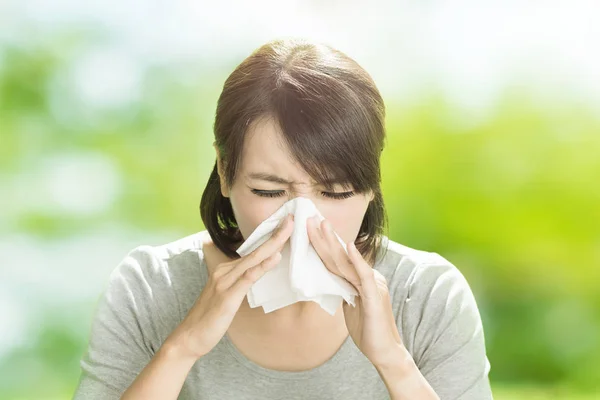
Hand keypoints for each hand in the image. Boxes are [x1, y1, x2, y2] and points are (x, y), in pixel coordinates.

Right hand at [167, 213, 294, 359]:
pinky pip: (248, 278)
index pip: (252, 251)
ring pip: (253, 259)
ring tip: (287, 230)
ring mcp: (225, 282)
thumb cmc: (210, 318)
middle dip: (275, 234)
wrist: (189, 337)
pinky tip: (275, 258)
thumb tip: (257, 276)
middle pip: (255, 250)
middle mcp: (225, 271)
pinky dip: (263, 266)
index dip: (270, 238)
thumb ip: (240, 284)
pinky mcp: (227, 296)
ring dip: (272, 244)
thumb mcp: (227, 296)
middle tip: (291, 219)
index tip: (285, 225)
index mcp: (226, 270)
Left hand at [306, 216, 407, 368]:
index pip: (337, 260)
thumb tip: (328, 281)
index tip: (310, 229)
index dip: (323, 244)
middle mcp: (367, 278)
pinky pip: (364, 275)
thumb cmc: (368, 330)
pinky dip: (356, 260)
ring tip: (322, 225)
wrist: (385, 352)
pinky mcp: (374, 296)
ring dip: (334, 242)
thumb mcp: (350, 306)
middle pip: (340, 256)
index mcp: (361, 280)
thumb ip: (343, 290)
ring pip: (348, 262)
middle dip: (324, 237)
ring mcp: (372, 285)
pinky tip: (349, 247)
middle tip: (310, 218)